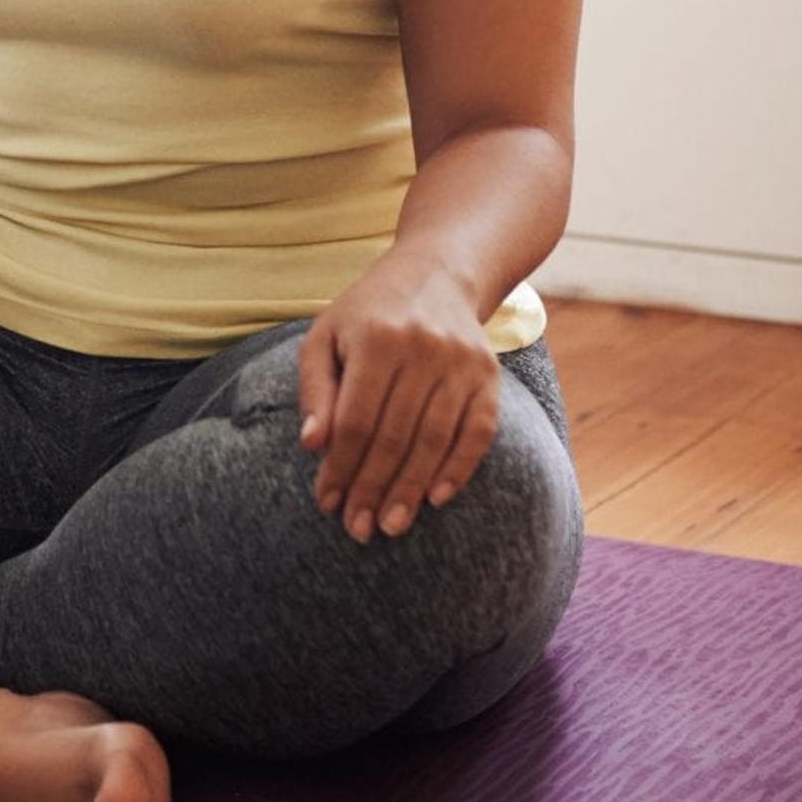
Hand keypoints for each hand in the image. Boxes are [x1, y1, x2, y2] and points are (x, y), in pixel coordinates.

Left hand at [294, 252, 502, 544]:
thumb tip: (312, 445)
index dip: (341, 467)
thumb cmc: (369, 311)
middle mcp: (423, 348)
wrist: (437, 272)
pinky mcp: (489, 374)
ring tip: (392, 525)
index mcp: (376, 337)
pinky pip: (478, 432)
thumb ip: (316, 389)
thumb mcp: (327, 335)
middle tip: (359, 528)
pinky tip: (436, 498)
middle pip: (395, 436)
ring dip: (411, 490)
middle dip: (373, 488)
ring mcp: (461, 362)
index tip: (327, 502)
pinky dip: (459, 468)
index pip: (356, 420)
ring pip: (434, 440)